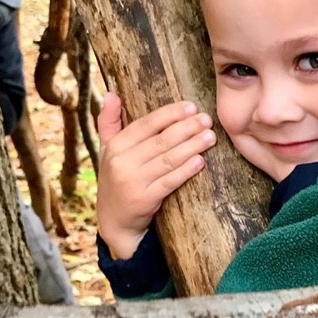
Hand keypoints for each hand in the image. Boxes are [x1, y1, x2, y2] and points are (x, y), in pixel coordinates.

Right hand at [96, 92, 215, 259]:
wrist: (114, 222)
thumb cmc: (117, 179)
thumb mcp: (108, 150)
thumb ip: (109, 122)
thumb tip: (111, 94)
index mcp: (115, 146)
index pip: (146, 124)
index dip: (169, 114)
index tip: (191, 106)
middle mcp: (122, 162)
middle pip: (161, 140)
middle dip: (187, 128)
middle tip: (207, 119)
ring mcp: (133, 182)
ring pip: (168, 159)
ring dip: (192, 146)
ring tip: (210, 137)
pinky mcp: (145, 200)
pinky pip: (169, 182)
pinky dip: (186, 170)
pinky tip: (200, 161)